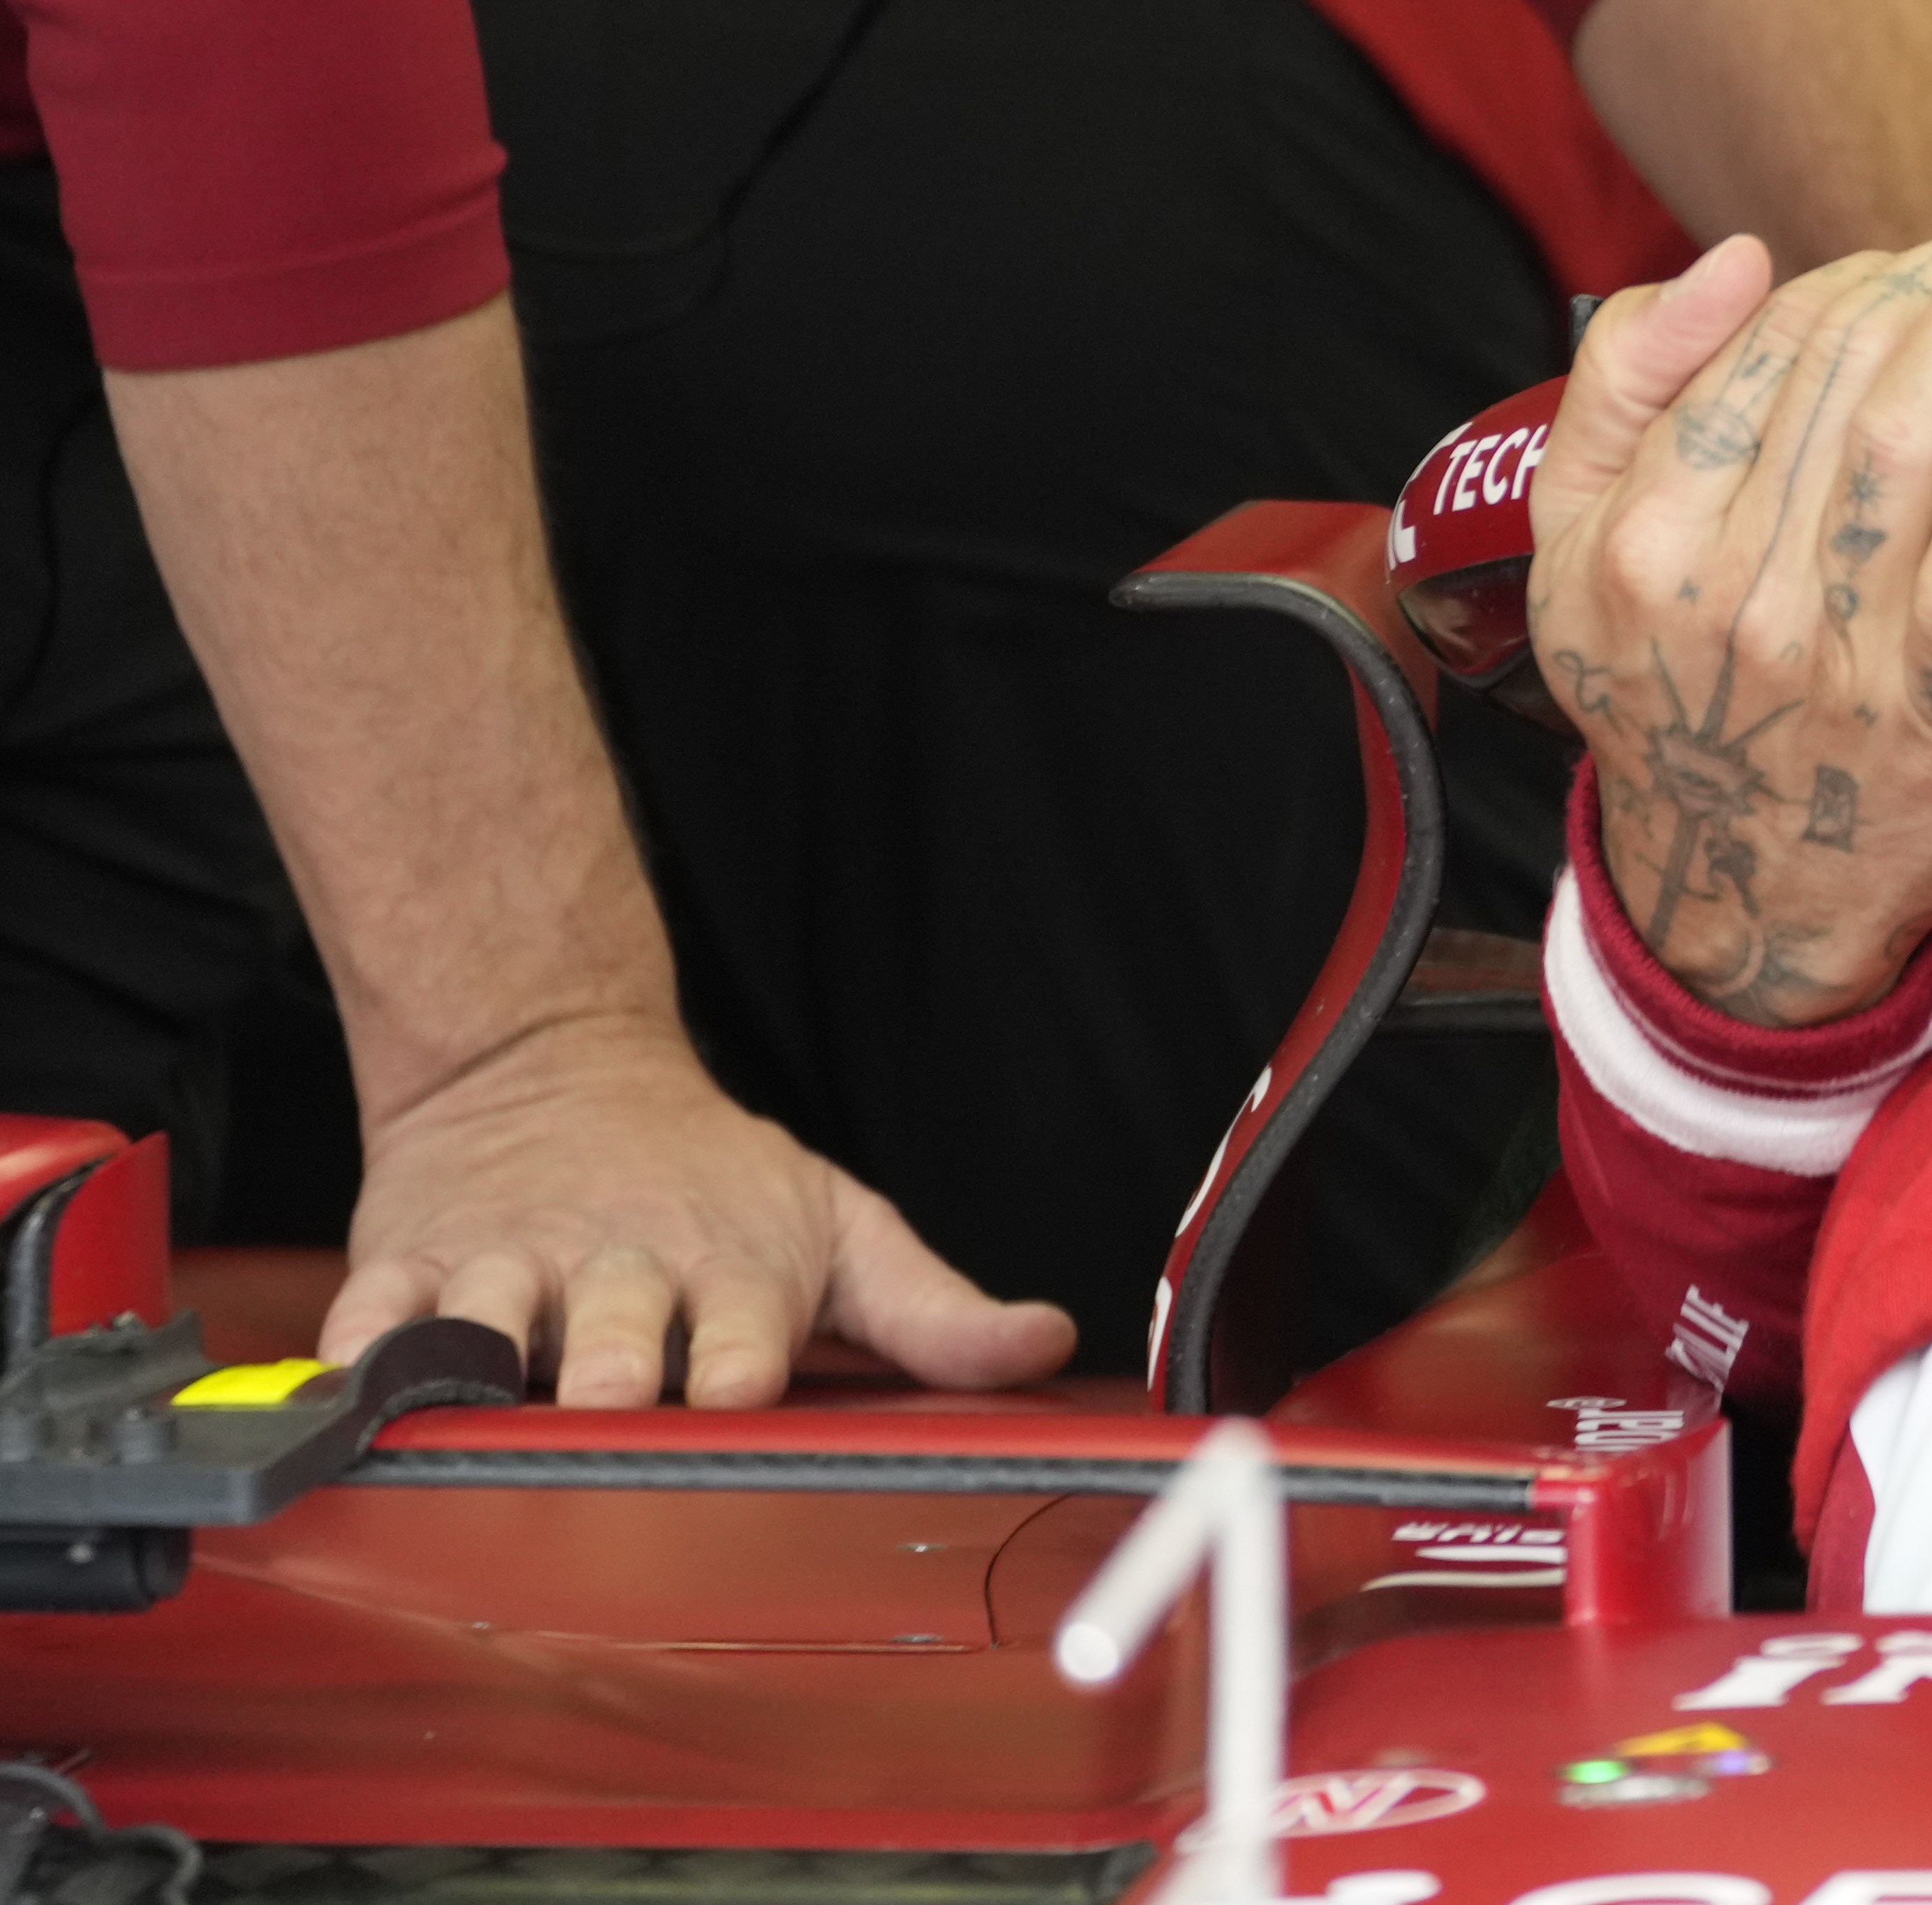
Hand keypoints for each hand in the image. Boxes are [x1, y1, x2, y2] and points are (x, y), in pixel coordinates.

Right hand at [326, 1009, 1071, 1408]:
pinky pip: (372, 1314)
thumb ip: (935, 1311)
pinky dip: (361, 1343)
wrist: (554, 1068)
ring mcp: (508, 1265)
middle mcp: (618, 1271)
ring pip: (489, 1322)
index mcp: (728, 1272)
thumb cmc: (713, 1176)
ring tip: (486, 1378)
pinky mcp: (410, 1261)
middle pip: (614, 1339)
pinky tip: (356, 1371)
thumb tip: (1046, 1346)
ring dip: (488, 1354)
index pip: (740, 1338)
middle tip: (613, 1392)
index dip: (738, 1367)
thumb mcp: (840, 1227)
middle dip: (614, 1369)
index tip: (738, 1390)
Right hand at [1525, 233, 1931, 1027]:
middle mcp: (1723, 593)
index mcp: (1633, 540)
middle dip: (1922, 286)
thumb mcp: (1579, 549)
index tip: (1907, 267)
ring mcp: (1832, 652)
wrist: (1746, 895)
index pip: (1755, 347)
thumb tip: (1728, 265)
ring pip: (1901, 437)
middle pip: (1836, 373)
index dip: (1848, 279)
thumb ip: (1620, 389)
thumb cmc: (1682, 689)